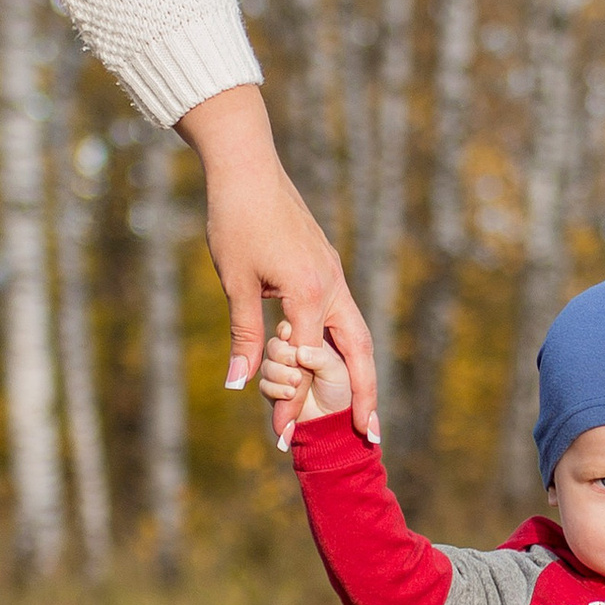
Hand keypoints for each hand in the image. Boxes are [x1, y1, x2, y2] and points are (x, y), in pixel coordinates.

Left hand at [176, 84, 376, 444]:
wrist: (247, 167)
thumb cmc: (235, 220)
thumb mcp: (236, 282)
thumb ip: (244, 335)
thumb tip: (239, 384)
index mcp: (309, 292)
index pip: (307, 362)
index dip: (293, 403)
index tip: (284, 437)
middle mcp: (331, 285)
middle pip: (358, 351)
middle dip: (364, 395)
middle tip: (370, 435)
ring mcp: (332, 274)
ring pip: (355, 332)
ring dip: (358, 372)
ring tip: (361, 408)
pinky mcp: (325, 266)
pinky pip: (342, 314)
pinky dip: (342, 344)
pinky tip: (334, 361)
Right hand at [257, 321, 354, 451]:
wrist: (333, 421)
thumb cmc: (341, 391)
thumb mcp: (336, 370)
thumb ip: (319, 358)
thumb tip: (299, 352)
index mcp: (308, 341)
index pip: (290, 329)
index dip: (286, 331)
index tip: (287, 334)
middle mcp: (292, 355)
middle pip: (274, 346)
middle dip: (282, 354)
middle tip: (295, 362)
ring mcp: (281, 372)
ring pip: (267, 365)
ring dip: (279, 374)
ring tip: (296, 383)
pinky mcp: (274, 390)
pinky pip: (264, 385)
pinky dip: (275, 389)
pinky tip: (290, 394)